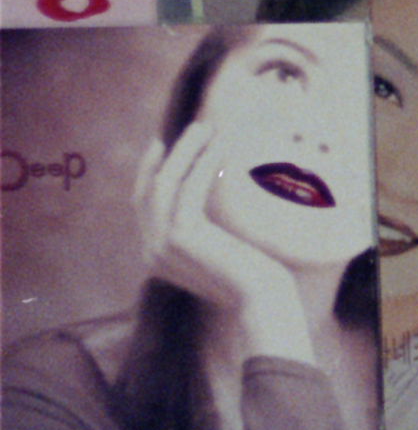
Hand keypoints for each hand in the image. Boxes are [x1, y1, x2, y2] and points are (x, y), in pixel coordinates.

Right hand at [134, 118, 312, 366]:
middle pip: (148, 190)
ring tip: (207, 128)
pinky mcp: (180, 237)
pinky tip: (219, 147)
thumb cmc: (250, 276)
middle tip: (193, 129)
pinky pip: (188, 189)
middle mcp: (151, 251)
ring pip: (164, 184)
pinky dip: (203, 164)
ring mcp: (161, 245)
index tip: (164, 145)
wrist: (262, 300)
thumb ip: (199, 228)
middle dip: (170, 155)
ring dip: (186, 151)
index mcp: (156, 255)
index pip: (144, 205)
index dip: (150, 172)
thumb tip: (202, 186)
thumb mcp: (216, 248)